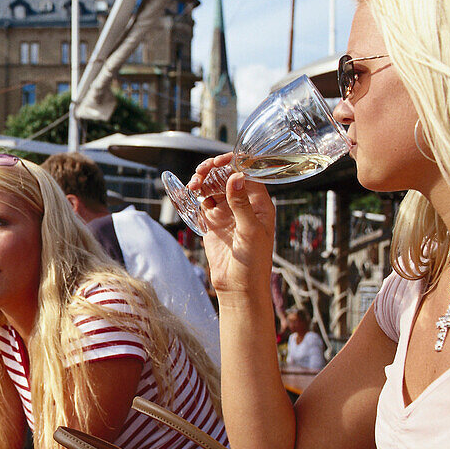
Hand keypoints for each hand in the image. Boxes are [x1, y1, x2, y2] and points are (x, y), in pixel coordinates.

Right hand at [189, 154, 275, 298]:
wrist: (238, 287)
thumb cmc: (254, 263)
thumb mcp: (250, 232)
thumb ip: (241, 204)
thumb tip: (236, 177)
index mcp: (259, 204)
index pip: (248, 174)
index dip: (234, 164)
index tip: (219, 160)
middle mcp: (243, 205)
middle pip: (227, 177)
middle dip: (213, 171)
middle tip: (201, 172)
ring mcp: (227, 213)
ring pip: (213, 187)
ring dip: (202, 182)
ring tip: (193, 185)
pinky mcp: (212, 223)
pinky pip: (202, 202)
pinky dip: (195, 196)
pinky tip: (190, 194)